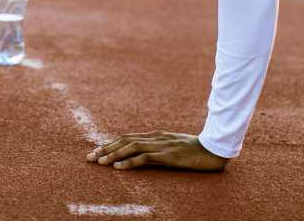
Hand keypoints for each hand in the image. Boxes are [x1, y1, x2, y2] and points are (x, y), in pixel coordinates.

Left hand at [86, 131, 228, 171]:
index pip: (127, 138)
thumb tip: (142, 158)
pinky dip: (130, 162)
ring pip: (130, 147)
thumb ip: (158, 150)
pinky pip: (145, 158)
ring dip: (113, 155)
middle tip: (89, 157)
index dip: (110, 144)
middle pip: (124, 140)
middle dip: (105, 148)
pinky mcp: (167, 154)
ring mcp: (160, 145)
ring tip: (99, 162)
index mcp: (154, 136)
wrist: (214, 149)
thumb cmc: (194, 151)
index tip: (96, 151)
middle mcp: (154, 137)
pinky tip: (119, 168)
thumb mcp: (172, 149)